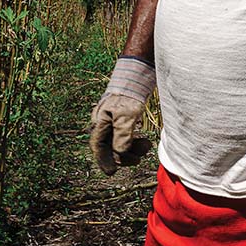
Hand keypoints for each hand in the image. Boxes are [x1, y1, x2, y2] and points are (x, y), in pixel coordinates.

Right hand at [89, 56, 154, 174]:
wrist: (137, 73)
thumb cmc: (129, 94)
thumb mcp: (126, 116)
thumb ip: (122, 136)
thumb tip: (119, 152)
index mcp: (99, 122)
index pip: (98, 147)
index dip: (104, 161)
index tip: (112, 172)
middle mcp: (103, 121)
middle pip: (109, 146)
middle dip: (123, 155)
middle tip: (139, 158)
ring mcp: (113, 119)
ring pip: (118, 141)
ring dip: (131, 148)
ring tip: (147, 146)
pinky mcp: (123, 116)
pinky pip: (126, 134)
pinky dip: (134, 141)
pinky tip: (144, 141)